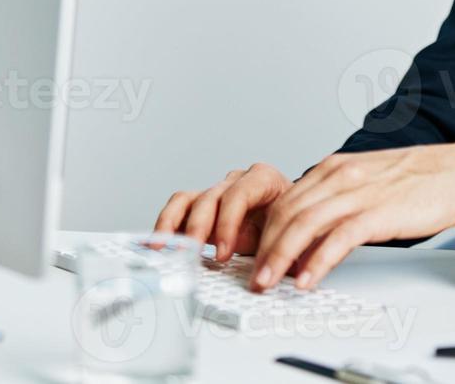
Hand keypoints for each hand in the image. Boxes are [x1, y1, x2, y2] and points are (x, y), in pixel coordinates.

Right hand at [152, 162, 290, 261]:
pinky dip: (168, 225)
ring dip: (176, 225)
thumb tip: (273, 274)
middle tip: (194, 256)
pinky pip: (180, 208)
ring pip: (190, 201)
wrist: (294, 222)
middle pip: (212, 197)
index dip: (229, 223)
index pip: (241, 194)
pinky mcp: (203, 208)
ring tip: (164, 247)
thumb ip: (283, 250)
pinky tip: (159, 244)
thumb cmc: (296, 225)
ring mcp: (218, 193)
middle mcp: (238, 182)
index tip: (224, 253)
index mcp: (266, 180)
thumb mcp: (296, 234)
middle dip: (201, 229)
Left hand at [249, 142, 454, 292]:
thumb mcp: (366, 181)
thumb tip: (312, 236)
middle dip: (265, 249)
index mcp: (334, 168)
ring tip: (269, 282)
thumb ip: (336, 201)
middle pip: (286, 213)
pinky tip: (308, 279)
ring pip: (303, 225)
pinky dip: (317, 261)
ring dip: (280, 258)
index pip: (284, 200)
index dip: (265, 233)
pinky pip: (338, 239)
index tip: (257, 258)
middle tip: (256, 277)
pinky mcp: (378, 212)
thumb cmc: (418, 180)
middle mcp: (340, 176)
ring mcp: (358, 193)